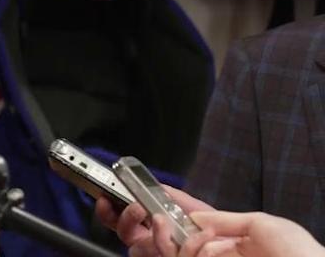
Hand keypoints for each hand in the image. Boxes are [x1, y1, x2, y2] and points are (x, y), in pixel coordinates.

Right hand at [94, 185, 212, 256]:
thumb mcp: (196, 209)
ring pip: (139, 250)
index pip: (121, 222)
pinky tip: (197, 235)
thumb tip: (152, 184)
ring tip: (163, 220)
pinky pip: (169, 255)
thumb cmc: (220, 233)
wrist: (241, 245)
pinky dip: (186, 245)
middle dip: (126, 220)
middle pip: (125, 238)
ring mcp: (163, 255)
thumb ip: (173, 198)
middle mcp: (154, 247)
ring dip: (151, 234)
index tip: (106, 198)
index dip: (108, 212)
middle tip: (137, 207)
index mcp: (153, 231)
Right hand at [166, 211, 324, 256]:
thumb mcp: (260, 224)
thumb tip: (193, 216)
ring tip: (198, 234)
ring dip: (182, 242)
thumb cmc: (296, 251)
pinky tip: (207, 247)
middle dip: (165, 231)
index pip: (198, 230)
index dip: (177, 217)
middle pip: (181, 246)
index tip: (159, 202)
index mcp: (237, 244)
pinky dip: (192, 252)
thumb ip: (224, 219)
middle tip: (161, 219)